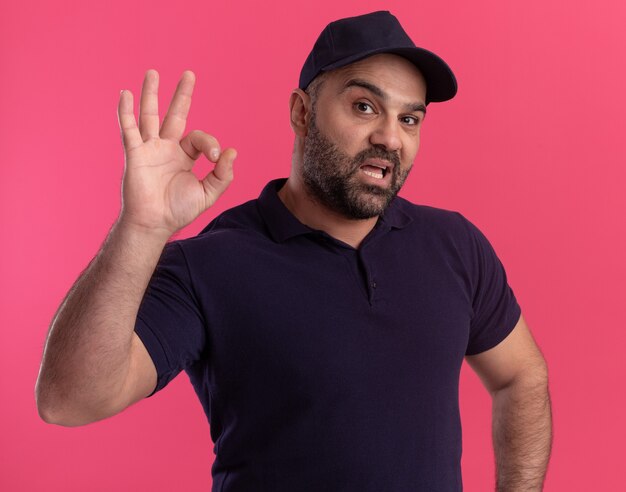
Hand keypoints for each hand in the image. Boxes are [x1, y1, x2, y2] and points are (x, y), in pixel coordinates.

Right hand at [116, 69, 235, 237]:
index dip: (211, 143)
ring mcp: (149, 149)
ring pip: (150, 116)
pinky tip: (125, 94)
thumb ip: (223, 175)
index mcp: (184, 156)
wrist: (155, 222)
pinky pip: (129, 129)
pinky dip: (126, 112)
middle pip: (175, 115)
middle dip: (182, 95)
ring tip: (152, 72)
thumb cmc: (179, 210)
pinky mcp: (135, 154)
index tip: (216, 159)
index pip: (199, 138)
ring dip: (151, 94)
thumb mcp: (208, 193)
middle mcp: (166, 148)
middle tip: (189, 74)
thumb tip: (232, 151)